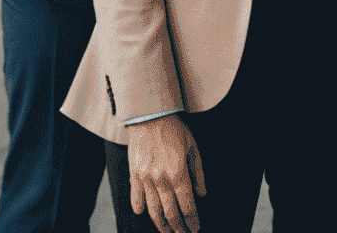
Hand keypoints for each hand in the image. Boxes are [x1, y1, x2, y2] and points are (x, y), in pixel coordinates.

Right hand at [128, 115, 205, 232]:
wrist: (150, 116)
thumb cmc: (174, 129)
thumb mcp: (193, 147)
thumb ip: (198, 172)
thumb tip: (202, 193)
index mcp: (178, 173)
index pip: (187, 205)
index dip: (192, 220)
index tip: (195, 228)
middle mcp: (161, 180)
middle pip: (170, 212)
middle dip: (178, 227)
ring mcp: (145, 179)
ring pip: (153, 210)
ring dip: (161, 224)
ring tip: (167, 231)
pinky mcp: (134, 175)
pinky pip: (136, 199)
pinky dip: (140, 209)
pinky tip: (144, 214)